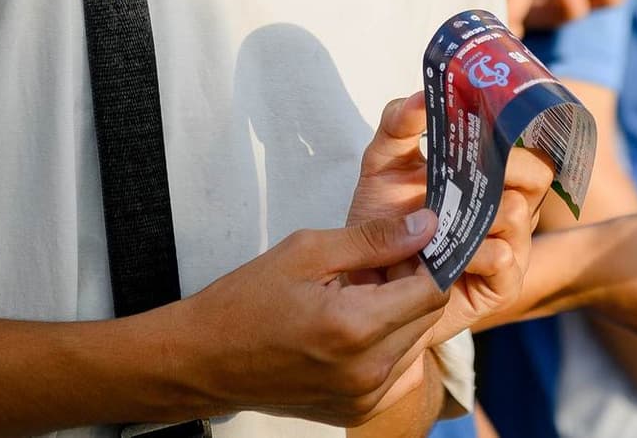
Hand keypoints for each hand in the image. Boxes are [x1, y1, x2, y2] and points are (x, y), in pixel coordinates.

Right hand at [178, 209, 448, 426]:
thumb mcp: (308, 251)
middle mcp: (367, 371)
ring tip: (362, 295)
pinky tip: (357, 327)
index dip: (428, 259)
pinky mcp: (357, 412)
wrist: (204, 360)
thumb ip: (374, 240)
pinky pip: (399, 372)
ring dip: (402, 315)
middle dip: (413, 285)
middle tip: (379, 264)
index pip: (431, 290)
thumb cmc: (246, 301)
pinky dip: (390, 345)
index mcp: (355, 327)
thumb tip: (427, 224)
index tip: (412, 241)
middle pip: (428, 317)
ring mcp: (364, 398)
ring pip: (416, 344)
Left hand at [343, 95, 552, 342]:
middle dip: (505, 163)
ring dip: (477, 209)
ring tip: (438, 217)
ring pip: (518, 210)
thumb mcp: (383, 164)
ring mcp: (510, 246)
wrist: (366, 282)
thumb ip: (399, 124)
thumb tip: (423, 94)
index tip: (487, 116)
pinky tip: (444, 252)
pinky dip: (473, 250)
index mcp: (490, 175)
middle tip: (466, 166)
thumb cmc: (383, 220)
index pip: (526, 143)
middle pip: (538, 172)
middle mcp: (508, 207)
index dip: (516, 128)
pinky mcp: (503, 285)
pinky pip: (503, 256)